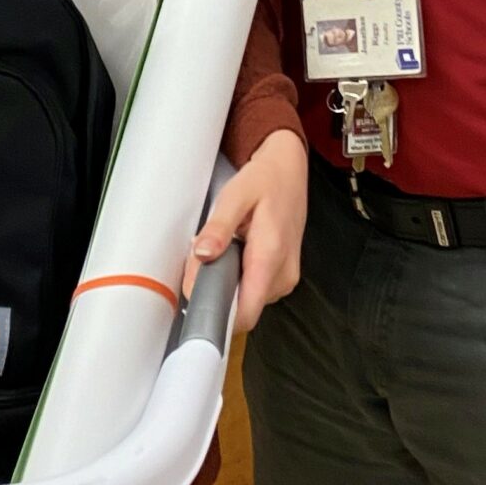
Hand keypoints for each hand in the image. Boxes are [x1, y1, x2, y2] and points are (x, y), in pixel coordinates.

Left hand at [181, 129, 307, 330]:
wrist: (289, 170)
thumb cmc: (264, 180)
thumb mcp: (235, 195)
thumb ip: (219, 227)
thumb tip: (203, 254)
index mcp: (271, 257)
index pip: (245, 314)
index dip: (218, 313)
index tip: (196, 297)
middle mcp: (283, 275)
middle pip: (241, 308)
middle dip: (217, 290)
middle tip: (206, 257)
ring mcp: (286, 279)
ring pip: (247, 301)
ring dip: (228, 283)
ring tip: (224, 249)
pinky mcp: (283, 277)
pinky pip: (255, 291)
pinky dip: (239, 278)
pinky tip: (236, 253)